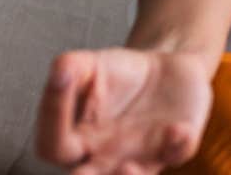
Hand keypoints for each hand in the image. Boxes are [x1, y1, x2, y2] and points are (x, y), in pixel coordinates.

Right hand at [34, 46, 215, 173]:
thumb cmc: (118, 74)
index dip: (52, 119)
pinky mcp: (174, 148)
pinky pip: (176, 154)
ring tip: (128, 167)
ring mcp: (140, 157)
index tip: (61, 81)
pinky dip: (178, 144)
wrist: (164, 69)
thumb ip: (69, 68)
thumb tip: (58, 73)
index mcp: (77, 140)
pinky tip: (178, 128)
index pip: (53, 145)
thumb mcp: (90, 65)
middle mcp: (104, 158)